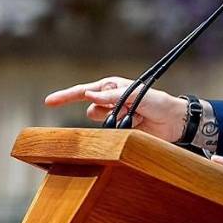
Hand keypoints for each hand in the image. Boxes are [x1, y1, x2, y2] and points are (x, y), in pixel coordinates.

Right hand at [43, 76, 186, 142]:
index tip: (48, 101)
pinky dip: (122, 131)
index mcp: (110, 88)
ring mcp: (114, 117)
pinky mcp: (120, 131)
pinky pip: (109, 135)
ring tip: (136, 116)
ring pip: (101, 123)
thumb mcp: (135, 94)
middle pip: (92, 111)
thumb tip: (88, 94)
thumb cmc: (157, 101)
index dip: (65, 97)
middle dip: (108, 112)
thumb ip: (112, 95)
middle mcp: (109, 102)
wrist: (174, 120)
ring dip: (117, 121)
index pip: (83, 91)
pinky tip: (137, 125)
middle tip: (129, 109)